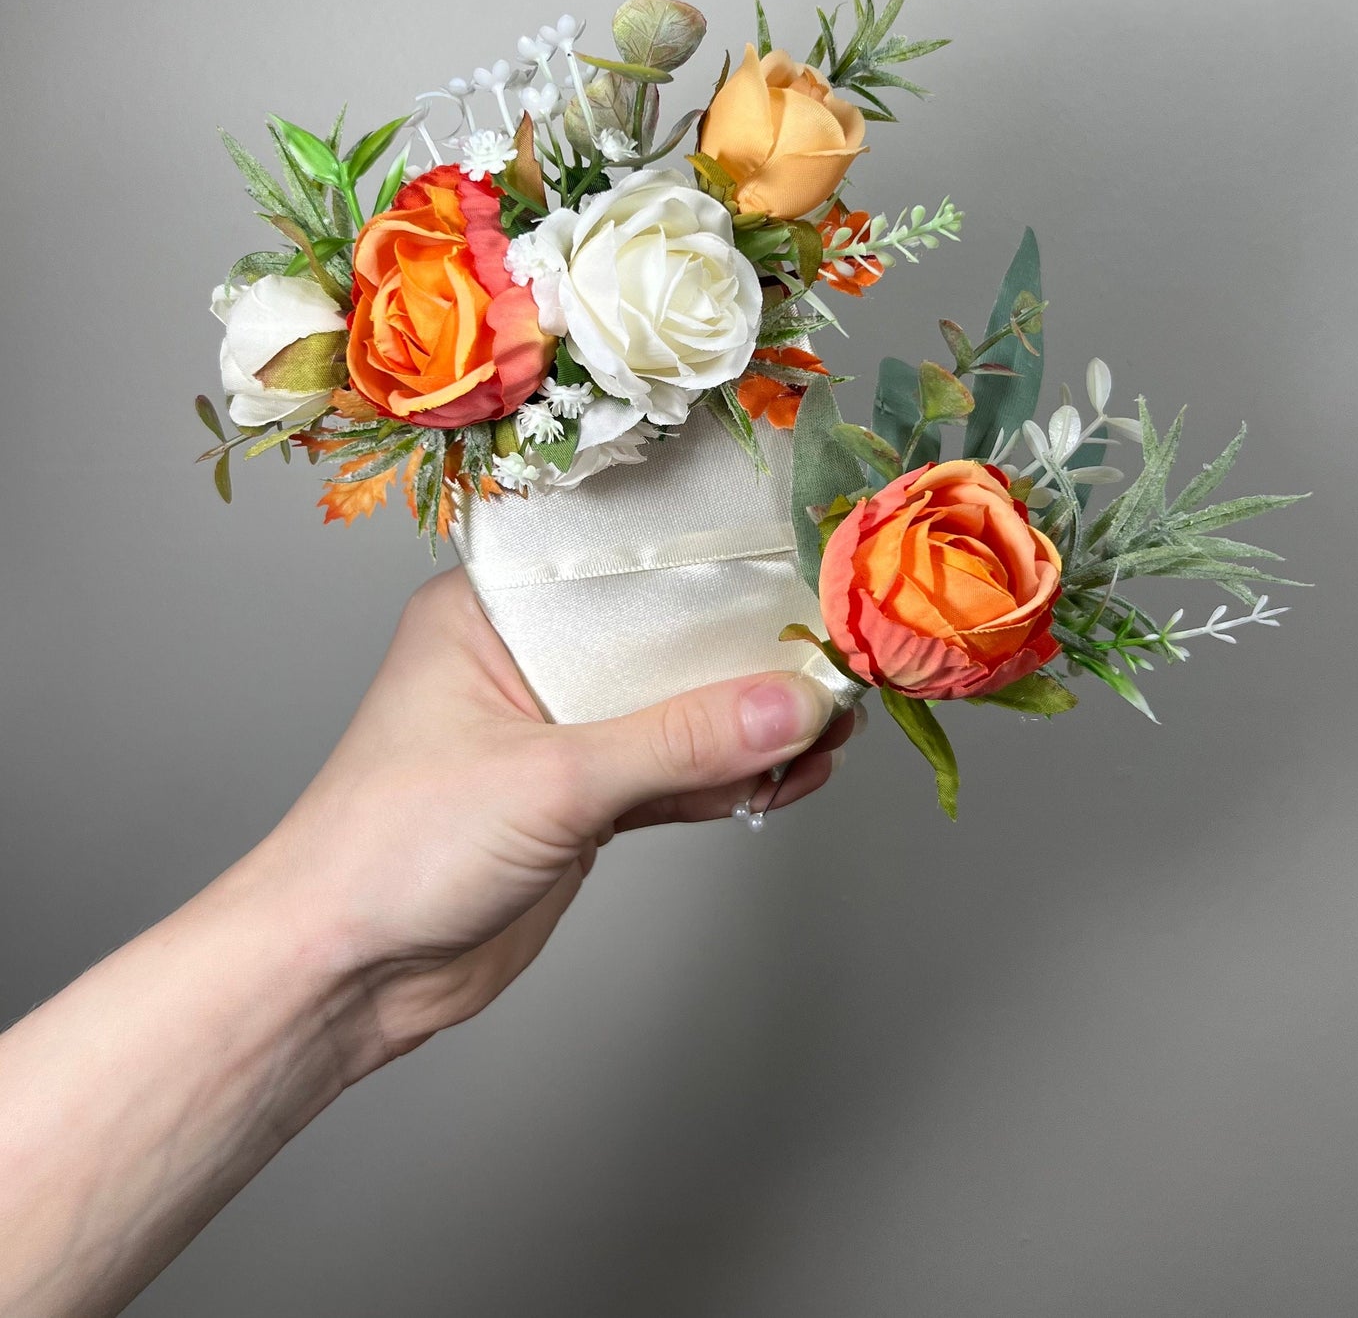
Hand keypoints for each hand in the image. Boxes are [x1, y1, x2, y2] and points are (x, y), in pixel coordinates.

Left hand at [250, 568, 850, 1075]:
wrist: (342, 977)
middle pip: (658, 640)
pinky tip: (790, 778)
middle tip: (835, 657)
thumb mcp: (551, 779)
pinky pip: (670, 779)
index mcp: (492, 613)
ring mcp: (555, 735)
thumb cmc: (395, 846)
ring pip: (673, 714)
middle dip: (746, 655)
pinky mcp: (577, 806)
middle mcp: (526, 661)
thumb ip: (679, 740)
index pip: (616, 561)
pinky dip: (727, 783)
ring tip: (834, 725)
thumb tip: (795, 703)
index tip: (795, 560)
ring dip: (749, 726)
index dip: (706, 560)